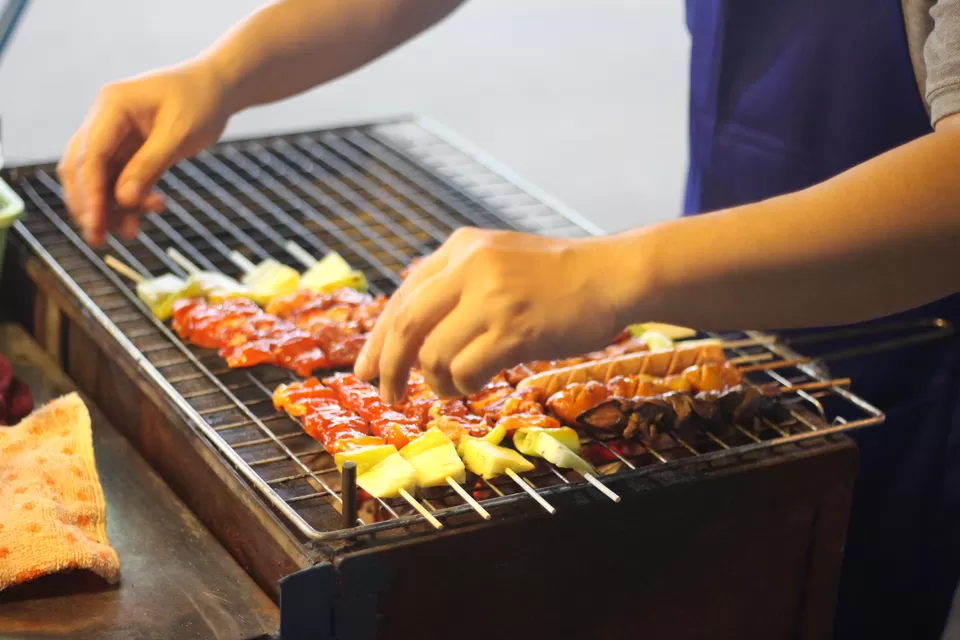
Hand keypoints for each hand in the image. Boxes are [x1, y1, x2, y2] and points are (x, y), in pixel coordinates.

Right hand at [58, 60, 231, 245]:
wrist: (218, 87)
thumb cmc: (201, 102)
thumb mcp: (179, 135)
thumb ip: (150, 166)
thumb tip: (123, 200)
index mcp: (111, 107)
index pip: (90, 155)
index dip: (90, 193)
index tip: (95, 224)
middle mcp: (104, 120)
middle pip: (82, 168)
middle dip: (89, 205)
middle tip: (99, 240)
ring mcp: (115, 135)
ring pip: (99, 178)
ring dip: (110, 207)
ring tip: (132, 232)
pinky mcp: (129, 149)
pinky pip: (119, 179)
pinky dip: (128, 199)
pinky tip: (150, 210)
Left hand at [355, 227, 630, 402]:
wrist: (613, 275)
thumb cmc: (559, 278)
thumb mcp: (499, 260)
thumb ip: (457, 284)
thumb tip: (413, 334)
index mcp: (461, 248)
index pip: (402, 298)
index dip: (379, 339)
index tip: (367, 368)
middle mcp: (469, 266)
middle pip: (405, 325)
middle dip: (388, 367)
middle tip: (387, 395)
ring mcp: (492, 297)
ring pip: (432, 354)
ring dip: (437, 381)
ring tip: (454, 386)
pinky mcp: (514, 328)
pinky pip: (465, 369)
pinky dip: (463, 384)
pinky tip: (476, 383)